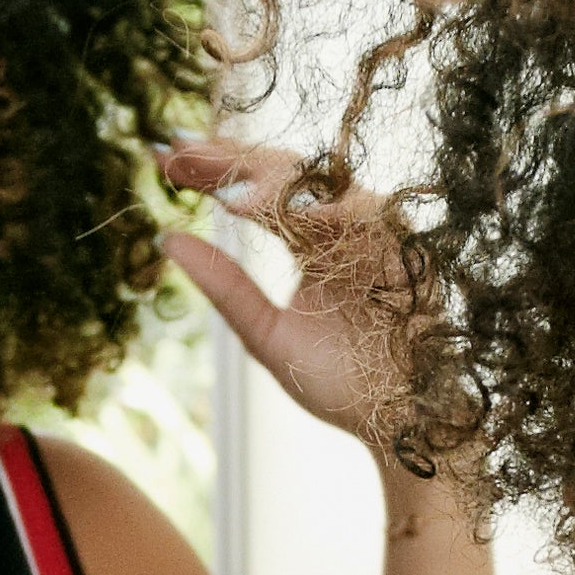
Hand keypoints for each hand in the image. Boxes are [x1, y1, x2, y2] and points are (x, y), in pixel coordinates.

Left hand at [163, 138, 412, 448]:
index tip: (164, 156)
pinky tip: (294, 210)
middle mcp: (343, 228)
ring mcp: (377, 234)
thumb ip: (225, 287)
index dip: (214, 170)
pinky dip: (335, 212)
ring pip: (327, 186)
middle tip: (181, 152)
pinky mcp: (410, 252)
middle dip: (233, 160)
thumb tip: (167, 239)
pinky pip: (373, 219)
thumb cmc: (341, 382)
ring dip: (277, 183)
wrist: (403, 422)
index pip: (258, 190)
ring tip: (228, 192)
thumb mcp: (267, 335)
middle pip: (286, 174)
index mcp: (310, 241)